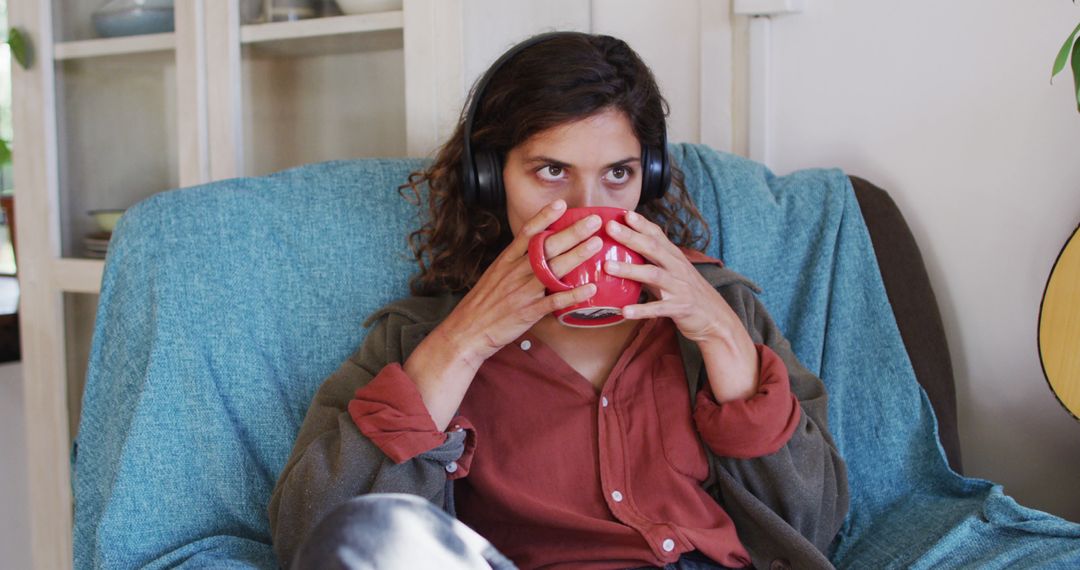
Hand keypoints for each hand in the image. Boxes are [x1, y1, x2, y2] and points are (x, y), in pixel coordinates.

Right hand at [405, 200, 601, 428]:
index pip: (527, 233)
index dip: (545, 217)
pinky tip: (589, 288)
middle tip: (593, 220)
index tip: (562, 204)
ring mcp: (523, 291)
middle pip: (547, 247)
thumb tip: (534, 252)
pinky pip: (554, 301)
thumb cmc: (482, 305)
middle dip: (572, 232)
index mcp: (506, 261)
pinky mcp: (529, 312)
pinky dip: (572, 294)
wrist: (467, 332)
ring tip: (597, 244)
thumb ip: (514, 263)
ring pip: (553, 269)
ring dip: (577, 255)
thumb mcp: (494, 276)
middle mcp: (516, 272)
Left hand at [603, 211, 759, 401]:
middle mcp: (677, 268)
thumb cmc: (688, 294)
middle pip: (653, 248)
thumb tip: (623, 256)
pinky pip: (658, 308)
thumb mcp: (672, 274)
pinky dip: (641, 310)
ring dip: (629, 270)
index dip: (641, 224)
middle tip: (609, 228)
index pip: (657, 235)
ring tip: (607, 266)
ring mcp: (679, 287)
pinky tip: (624, 311)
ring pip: (653, 275)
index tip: (622, 213)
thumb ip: (651, 264)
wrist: (717, 319)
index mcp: (674, 258)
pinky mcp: (680, 308)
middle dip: (631, 237)